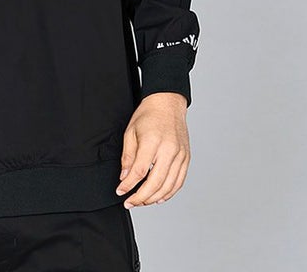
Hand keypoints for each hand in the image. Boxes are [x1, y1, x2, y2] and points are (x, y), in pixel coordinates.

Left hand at [115, 92, 190, 208]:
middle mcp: (169, 150)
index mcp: (152, 142)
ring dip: (154, 198)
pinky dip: (169, 193)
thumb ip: (128, 156)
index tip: (120, 191)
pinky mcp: (186, 158)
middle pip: (155, 183)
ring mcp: (180, 155)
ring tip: (142, 201)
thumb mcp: (131, 132)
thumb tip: (125, 177)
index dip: (128, 185)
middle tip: (130, 202)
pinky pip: (179, 182)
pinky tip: (159, 197)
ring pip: (168, 186)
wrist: (168, 104)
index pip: (139, 171)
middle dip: (140, 197)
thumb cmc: (148, 115)